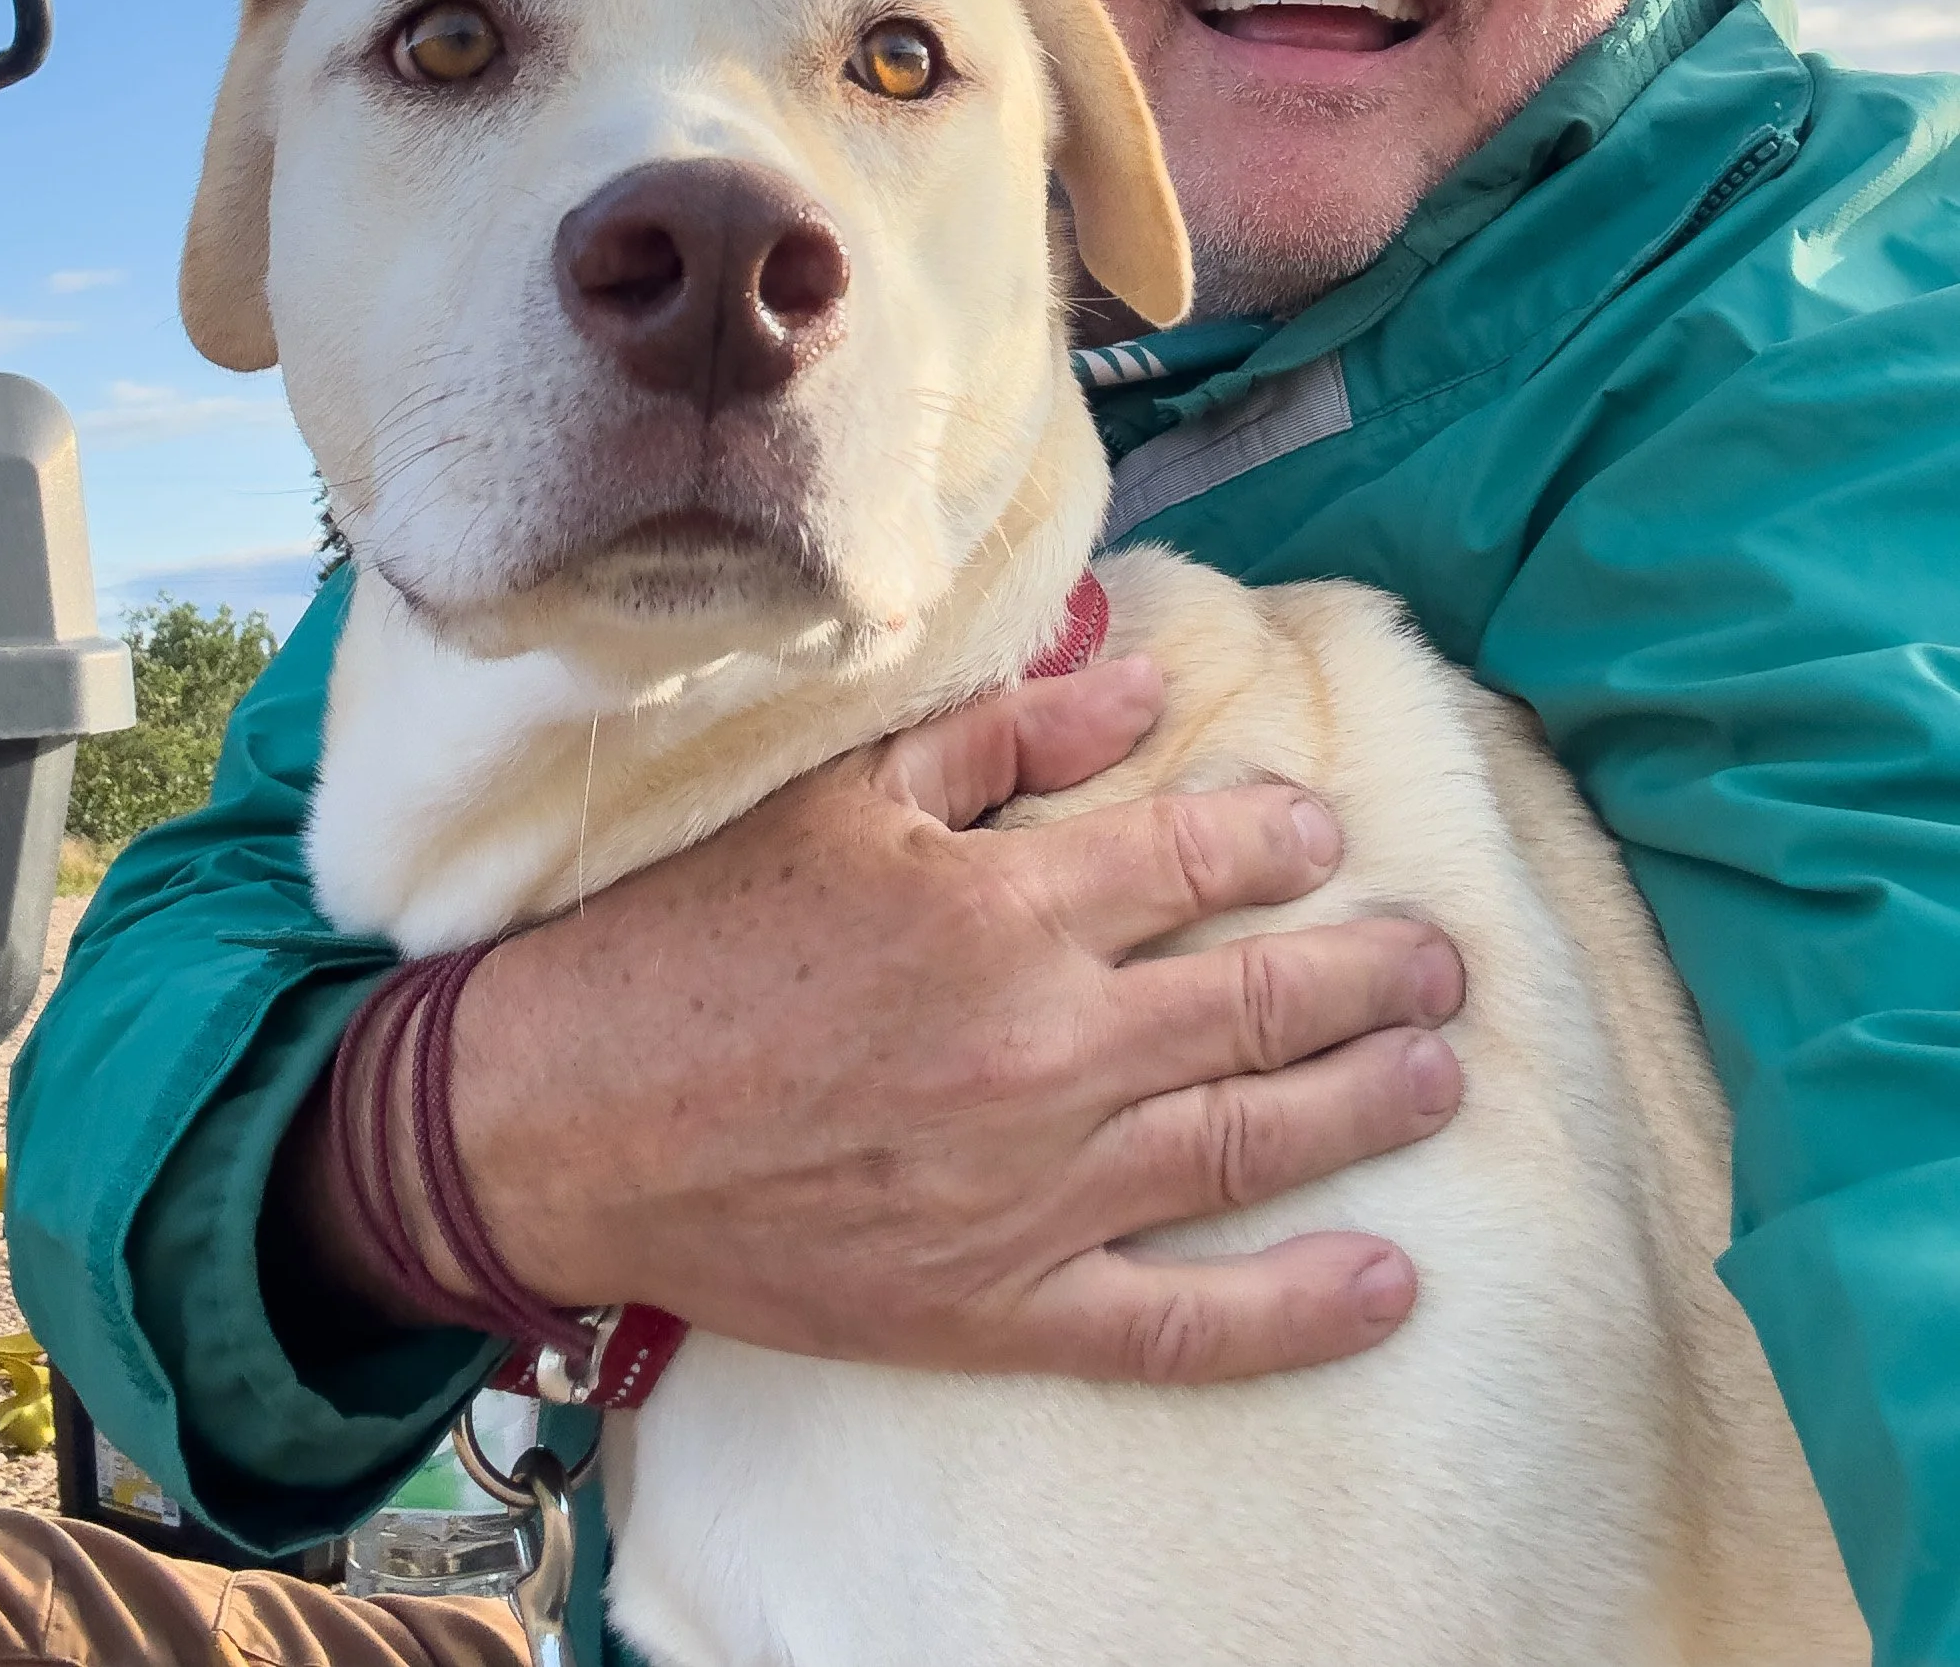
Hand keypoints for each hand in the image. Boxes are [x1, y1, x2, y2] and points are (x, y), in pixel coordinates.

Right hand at [439, 656, 1464, 1385]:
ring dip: (1362, 1108)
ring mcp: (1029, 1193)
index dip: (1281, 839)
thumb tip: (1141, 680)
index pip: (1199, 859)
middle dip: (1370, 977)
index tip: (1323, 835)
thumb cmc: (693, 940)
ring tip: (1441, 1078)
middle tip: (1441, 965)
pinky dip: (1291, 1313)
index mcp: (1003, 911)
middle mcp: (1043, 1050)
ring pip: (1246, 1146)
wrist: (563, 1121)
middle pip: (1256, 1004)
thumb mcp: (837, 797)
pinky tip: (1385, 1286)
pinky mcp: (994, 1305)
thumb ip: (1002, 734)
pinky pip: (1175, 1324)